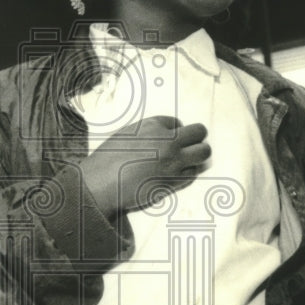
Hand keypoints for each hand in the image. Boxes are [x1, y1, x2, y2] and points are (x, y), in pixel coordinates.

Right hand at [79, 116, 210, 217]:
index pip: (176, 122)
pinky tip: (177, 174)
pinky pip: (193, 173)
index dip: (174, 131)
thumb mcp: (126, 135)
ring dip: (198, 155)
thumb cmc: (107, 160)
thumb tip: (161, 136)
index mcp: (152, 125)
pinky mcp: (174, 180)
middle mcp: (167, 140)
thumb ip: (147, 133)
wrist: (101, 183)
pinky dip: (188, 172)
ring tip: (189, 160)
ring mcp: (173, 161)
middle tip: (188, 146)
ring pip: (203, 152)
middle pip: (198, 132)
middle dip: (195, 138)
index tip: (170, 139)